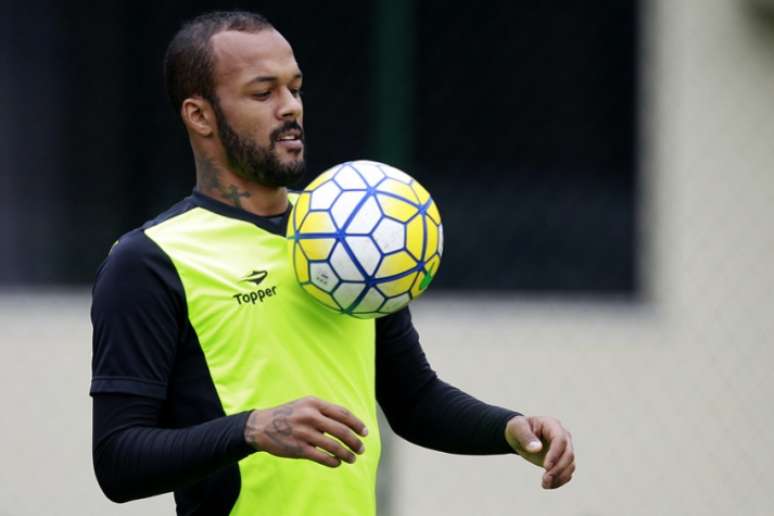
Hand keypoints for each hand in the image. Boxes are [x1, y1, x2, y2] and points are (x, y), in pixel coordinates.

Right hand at [244, 396, 367, 467]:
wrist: (260, 426)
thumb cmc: (288, 415)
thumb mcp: (304, 405)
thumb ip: (324, 411)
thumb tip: (348, 423)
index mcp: (314, 403)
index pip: (342, 413)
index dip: (356, 423)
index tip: (365, 432)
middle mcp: (310, 416)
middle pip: (341, 430)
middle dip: (355, 441)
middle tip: (362, 448)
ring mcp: (304, 433)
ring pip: (333, 446)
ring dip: (347, 454)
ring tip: (353, 459)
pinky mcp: (298, 448)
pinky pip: (322, 457)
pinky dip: (333, 461)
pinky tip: (337, 463)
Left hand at [504, 415, 574, 488]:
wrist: (519, 435)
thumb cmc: (517, 428)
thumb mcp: (516, 428)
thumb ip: (525, 436)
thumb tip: (537, 448)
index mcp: (552, 425)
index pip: (560, 440)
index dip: (555, 454)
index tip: (545, 467)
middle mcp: (563, 436)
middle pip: (568, 454)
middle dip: (558, 469)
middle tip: (545, 480)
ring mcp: (564, 448)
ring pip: (570, 465)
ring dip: (560, 477)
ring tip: (545, 484)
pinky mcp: (562, 459)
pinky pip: (567, 472)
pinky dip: (560, 480)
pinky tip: (548, 485)